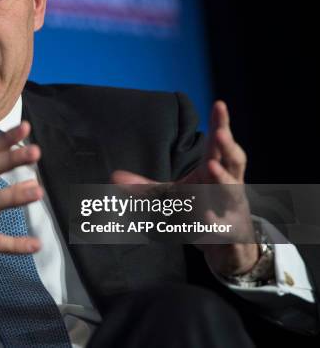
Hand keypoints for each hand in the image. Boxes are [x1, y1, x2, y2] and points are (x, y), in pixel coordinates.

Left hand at [111, 101, 258, 276]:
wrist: (227, 244)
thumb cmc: (200, 210)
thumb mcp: (171, 196)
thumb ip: (144, 187)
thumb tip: (114, 177)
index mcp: (215, 170)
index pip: (218, 145)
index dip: (221, 125)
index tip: (219, 104)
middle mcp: (229, 185)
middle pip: (233, 162)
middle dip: (226, 147)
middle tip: (219, 134)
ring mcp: (232, 209)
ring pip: (230, 191)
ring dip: (222, 179)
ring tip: (211, 167)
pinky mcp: (230, 233)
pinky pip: (223, 227)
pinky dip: (214, 224)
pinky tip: (204, 220)